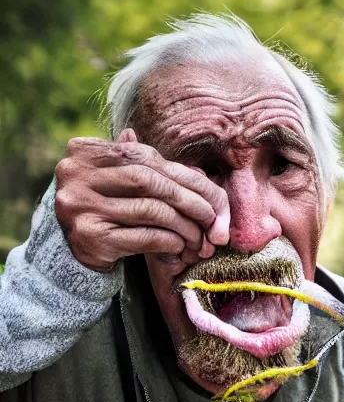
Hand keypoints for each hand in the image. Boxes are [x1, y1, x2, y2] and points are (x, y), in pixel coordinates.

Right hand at [54, 128, 229, 273]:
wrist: (71, 250)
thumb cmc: (106, 208)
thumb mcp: (122, 180)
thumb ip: (153, 169)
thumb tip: (198, 168)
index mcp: (87, 151)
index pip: (149, 159)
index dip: (187, 178)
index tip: (213, 196)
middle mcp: (77, 175)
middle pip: (151, 182)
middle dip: (190, 201)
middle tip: (212, 218)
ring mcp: (81, 206)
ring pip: (152, 211)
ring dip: (185, 225)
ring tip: (200, 237)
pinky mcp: (91, 238)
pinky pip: (145, 237)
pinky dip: (169, 241)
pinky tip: (180, 246)